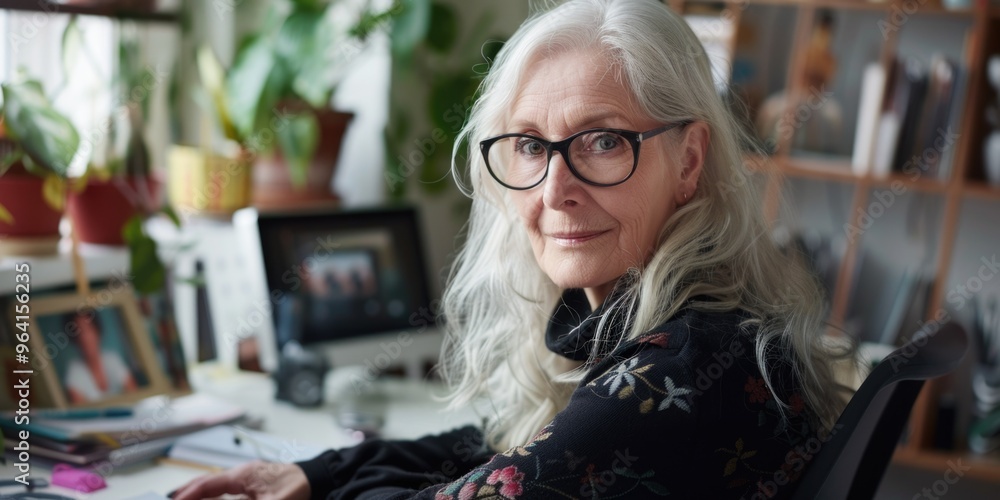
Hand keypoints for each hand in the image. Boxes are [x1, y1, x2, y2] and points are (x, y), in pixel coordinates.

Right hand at [171, 461, 309, 499]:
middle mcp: (242, 473)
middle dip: (188, 492)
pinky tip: (208, 499)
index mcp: (244, 474)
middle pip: (208, 482)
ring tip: (182, 499)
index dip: (189, 494)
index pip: (209, 484)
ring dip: (199, 492)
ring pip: (216, 485)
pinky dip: (213, 494)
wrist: (317, 478)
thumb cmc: (298, 488)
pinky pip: (226, 488)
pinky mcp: (253, 483)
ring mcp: (247, 477)